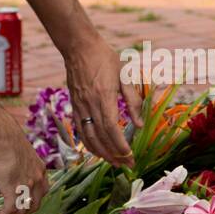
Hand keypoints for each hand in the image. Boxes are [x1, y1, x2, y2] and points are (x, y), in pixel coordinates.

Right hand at [0, 116, 49, 213]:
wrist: (3, 137)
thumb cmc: (7, 141)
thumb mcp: (22, 155)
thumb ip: (22, 166)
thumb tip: (13, 171)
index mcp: (41, 171)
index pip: (41, 193)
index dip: (31, 201)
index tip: (21, 203)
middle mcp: (38, 180)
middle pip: (34, 206)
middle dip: (22, 213)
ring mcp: (28, 186)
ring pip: (23, 211)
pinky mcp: (14, 190)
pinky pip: (10, 210)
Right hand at [64, 34, 143, 167]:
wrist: (79, 48)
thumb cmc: (105, 59)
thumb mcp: (125, 75)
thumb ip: (133, 101)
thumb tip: (140, 125)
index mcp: (103, 97)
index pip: (111, 128)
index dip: (120, 145)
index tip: (130, 155)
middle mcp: (89, 105)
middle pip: (100, 137)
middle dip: (113, 155)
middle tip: (126, 165)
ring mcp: (79, 107)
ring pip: (88, 138)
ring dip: (101, 153)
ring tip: (114, 162)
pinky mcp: (74, 107)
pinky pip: (81, 132)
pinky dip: (90, 144)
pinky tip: (99, 150)